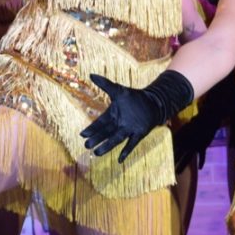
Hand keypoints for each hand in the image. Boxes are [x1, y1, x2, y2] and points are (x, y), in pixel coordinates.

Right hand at [80, 71, 195, 162]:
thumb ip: (105, 84)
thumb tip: (90, 74)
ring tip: (97, 153)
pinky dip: (126, 151)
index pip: (99, 123)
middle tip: (87, 146)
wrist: (152, 102)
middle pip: (105, 133)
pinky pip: (132, 144)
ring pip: (115, 140)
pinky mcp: (139, 134)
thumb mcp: (118, 90)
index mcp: (112, 115)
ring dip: (107, 146)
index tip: (82, 134)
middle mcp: (118, 124)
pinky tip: (120, 160)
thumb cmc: (134, 97)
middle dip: (97, 139)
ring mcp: (128, 130)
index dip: (91, 129)